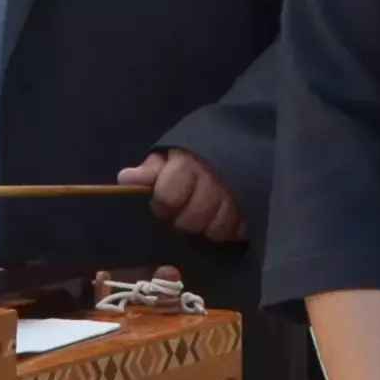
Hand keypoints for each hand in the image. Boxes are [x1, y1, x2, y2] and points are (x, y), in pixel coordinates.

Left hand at [119, 147, 244, 242]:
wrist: (239, 147)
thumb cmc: (194, 158)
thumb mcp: (169, 158)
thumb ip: (149, 170)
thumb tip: (125, 179)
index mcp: (187, 164)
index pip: (167, 196)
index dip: (164, 203)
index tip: (164, 202)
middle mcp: (214, 180)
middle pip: (191, 220)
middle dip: (185, 219)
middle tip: (186, 211)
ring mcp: (237, 195)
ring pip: (215, 230)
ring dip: (207, 227)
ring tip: (206, 216)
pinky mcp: (254, 209)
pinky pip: (236, 232)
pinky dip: (229, 230)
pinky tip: (225, 218)